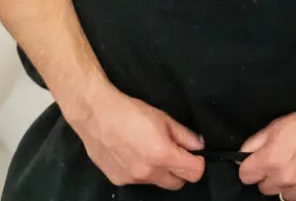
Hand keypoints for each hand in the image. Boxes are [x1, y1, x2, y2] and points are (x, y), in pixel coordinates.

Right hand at [65, 83, 205, 190]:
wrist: (97, 115)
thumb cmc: (131, 112)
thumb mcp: (163, 118)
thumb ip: (184, 135)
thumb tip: (199, 146)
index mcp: (163, 155)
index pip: (194, 173)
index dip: (198, 163)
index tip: (194, 155)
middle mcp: (149, 172)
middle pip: (177, 184)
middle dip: (180, 171)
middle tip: (174, 154)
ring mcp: (132, 179)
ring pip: (157, 183)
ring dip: (160, 172)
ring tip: (150, 151)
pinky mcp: (118, 180)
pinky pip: (139, 182)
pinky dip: (142, 172)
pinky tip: (133, 155)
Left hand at [238, 101, 295, 199]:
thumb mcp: (277, 125)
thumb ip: (255, 143)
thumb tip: (242, 156)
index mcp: (270, 161)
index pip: (245, 176)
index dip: (252, 167)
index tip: (259, 163)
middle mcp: (285, 179)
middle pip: (265, 188)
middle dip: (271, 176)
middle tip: (286, 160)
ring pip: (285, 195)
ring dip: (290, 184)